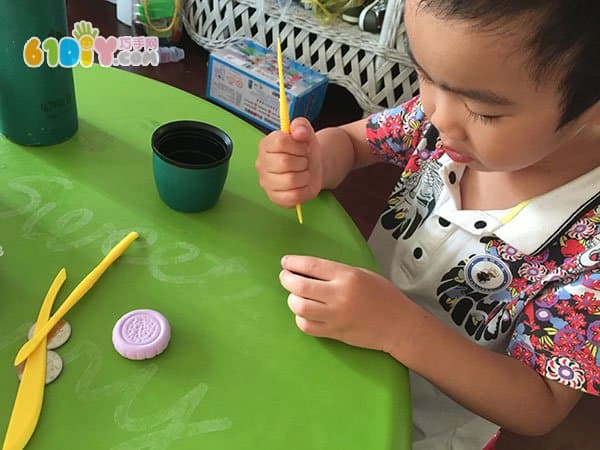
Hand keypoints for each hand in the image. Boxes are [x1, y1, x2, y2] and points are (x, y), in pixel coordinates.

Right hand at [255, 118, 323, 207]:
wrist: (312, 167)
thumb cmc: (304, 150)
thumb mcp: (305, 132)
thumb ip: (301, 125)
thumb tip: (298, 132)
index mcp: (266, 145)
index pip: (280, 142)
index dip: (297, 145)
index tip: (302, 147)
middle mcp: (261, 164)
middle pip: (285, 162)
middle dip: (302, 161)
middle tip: (304, 161)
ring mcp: (266, 183)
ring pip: (290, 180)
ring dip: (304, 175)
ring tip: (303, 172)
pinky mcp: (275, 198)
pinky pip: (293, 196)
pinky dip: (304, 190)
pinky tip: (302, 184)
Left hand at [279, 255, 407, 351]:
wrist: (398, 325)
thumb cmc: (383, 296)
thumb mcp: (362, 274)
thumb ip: (336, 272)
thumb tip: (307, 270)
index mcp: (348, 276)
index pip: (311, 266)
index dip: (293, 263)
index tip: (285, 262)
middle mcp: (340, 295)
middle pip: (300, 287)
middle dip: (287, 279)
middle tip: (285, 277)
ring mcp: (336, 316)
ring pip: (300, 307)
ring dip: (292, 300)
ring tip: (296, 295)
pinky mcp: (335, 333)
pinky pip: (307, 326)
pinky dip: (300, 318)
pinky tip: (305, 313)